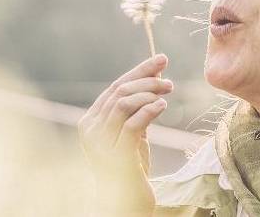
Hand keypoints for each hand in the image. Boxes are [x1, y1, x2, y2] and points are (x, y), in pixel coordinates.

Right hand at [78, 54, 172, 216]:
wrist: (125, 201)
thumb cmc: (131, 166)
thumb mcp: (133, 131)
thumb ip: (138, 107)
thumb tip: (155, 75)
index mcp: (91, 120)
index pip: (115, 86)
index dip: (139, 70)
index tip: (161, 59)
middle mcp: (90, 129)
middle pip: (119, 91)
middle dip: (147, 79)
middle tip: (169, 81)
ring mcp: (100, 143)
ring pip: (123, 103)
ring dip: (149, 93)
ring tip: (168, 92)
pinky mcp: (115, 155)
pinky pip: (133, 124)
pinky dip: (149, 110)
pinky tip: (162, 106)